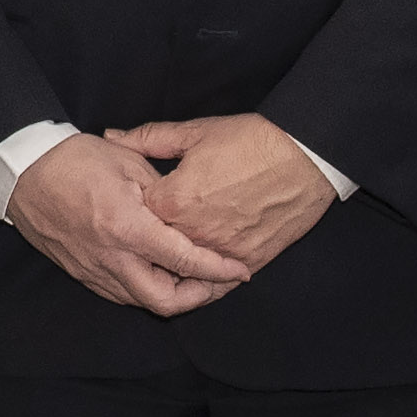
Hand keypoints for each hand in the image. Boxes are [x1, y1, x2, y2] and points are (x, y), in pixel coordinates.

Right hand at [5, 129, 255, 314]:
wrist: (23, 171)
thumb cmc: (76, 159)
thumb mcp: (129, 164)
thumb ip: (165, 193)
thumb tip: (190, 215)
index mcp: (126, 227)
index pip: (184, 261)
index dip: (218, 270)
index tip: (239, 270)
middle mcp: (110, 258)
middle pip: (164, 301)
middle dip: (197, 297)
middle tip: (216, 281)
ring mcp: (93, 270)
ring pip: (141, 301)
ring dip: (171, 294)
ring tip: (191, 275)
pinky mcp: (81, 273)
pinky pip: (121, 293)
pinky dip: (145, 288)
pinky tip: (156, 270)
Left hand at [139, 112, 338, 283]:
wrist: (304, 157)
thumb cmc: (250, 140)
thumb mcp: (194, 133)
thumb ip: (147, 139)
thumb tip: (112, 136)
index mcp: (172, 201)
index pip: (138, 215)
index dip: (140, 206)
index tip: (147, 198)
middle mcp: (191, 233)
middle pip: (157, 246)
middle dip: (154, 237)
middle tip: (158, 226)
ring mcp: (219, 252)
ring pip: (184, 270)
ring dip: (177, 262)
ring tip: (176, 251)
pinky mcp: (246, 262)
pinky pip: (217, 284)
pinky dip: (207, 281)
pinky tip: (201, 273)